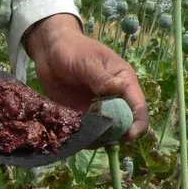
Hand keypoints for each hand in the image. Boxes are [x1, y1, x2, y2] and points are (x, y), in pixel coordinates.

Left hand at [26, 14, 147, 140]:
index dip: (136, 124)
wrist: (49, 51)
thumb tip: (119, 90)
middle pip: (124, 124)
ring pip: (105, 131)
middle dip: (116, 135)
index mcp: (123, 82)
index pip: (137, 107)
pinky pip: (86, 130)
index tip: (128, 136)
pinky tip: (75, 137)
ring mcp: (97, 108)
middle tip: (100, 139)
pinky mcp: (80, 114)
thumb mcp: (87, 62)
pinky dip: (83, 136)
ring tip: (85, 139)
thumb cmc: (73, 49)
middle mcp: (114, 98)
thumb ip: (101, 78)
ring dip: (98, 138)